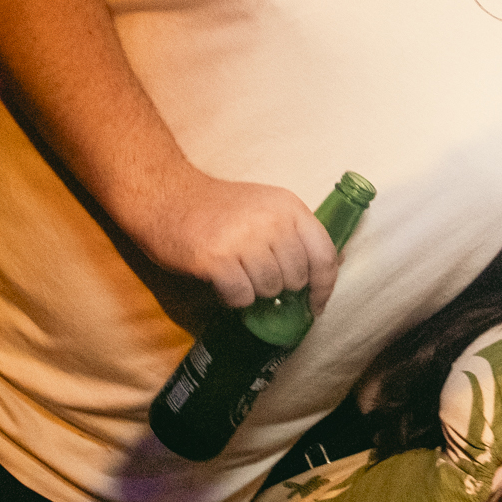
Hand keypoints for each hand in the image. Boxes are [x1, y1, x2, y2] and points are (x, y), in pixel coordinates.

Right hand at [131, 170, 339, 310]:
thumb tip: (336, 263)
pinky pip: (242, 297)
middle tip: (256, 274)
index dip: (324, 286)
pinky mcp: (217, 259)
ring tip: (237, 273)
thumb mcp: (266, 207)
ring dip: (254, 291)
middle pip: (296, 278)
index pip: (324, 255)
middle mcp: (272, 220)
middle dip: (279, 286)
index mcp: (289, 207)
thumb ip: (296, 233)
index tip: (315, 305)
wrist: (166, 196)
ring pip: (270, 289)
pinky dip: (233, 297)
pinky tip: (222, 281)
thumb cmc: (218, 208)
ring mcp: (244, 239)